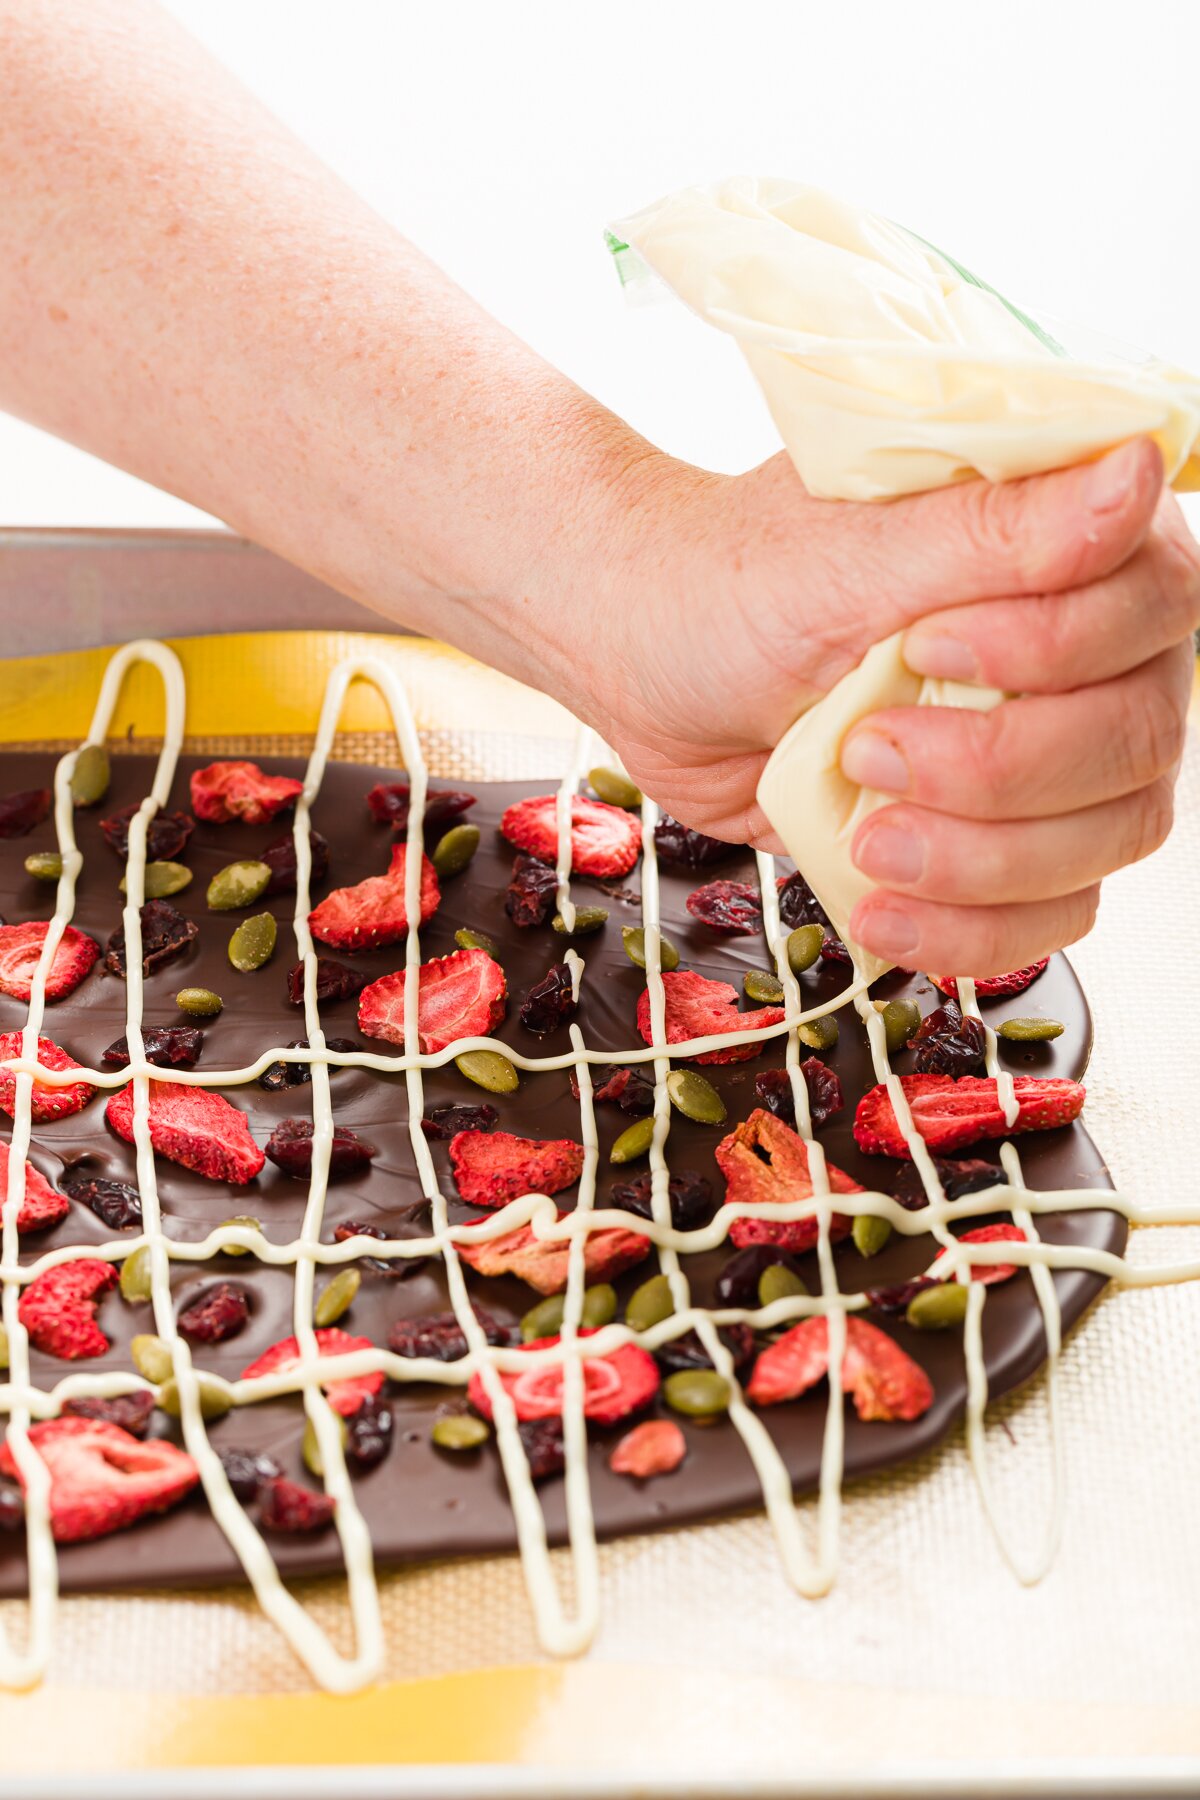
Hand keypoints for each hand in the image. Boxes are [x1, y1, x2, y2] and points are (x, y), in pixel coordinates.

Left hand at [588, 438, 1198, 975]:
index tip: (925, 644)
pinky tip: (885, 911)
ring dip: (984, 863)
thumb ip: (994, 530)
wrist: (646, 659)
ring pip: (1106, 839)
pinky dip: (972, 931)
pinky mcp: (997, 834)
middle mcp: (1084, 650)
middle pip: (1138, 740)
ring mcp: (1047, 750)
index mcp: (1066, 542)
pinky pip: (1050, 911)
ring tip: (869, 844)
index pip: (1152, 604)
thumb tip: (1136, 476)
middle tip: (871, 749)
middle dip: (1002, 769)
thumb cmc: (731, 581)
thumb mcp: (845, 551)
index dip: (1054, 648)